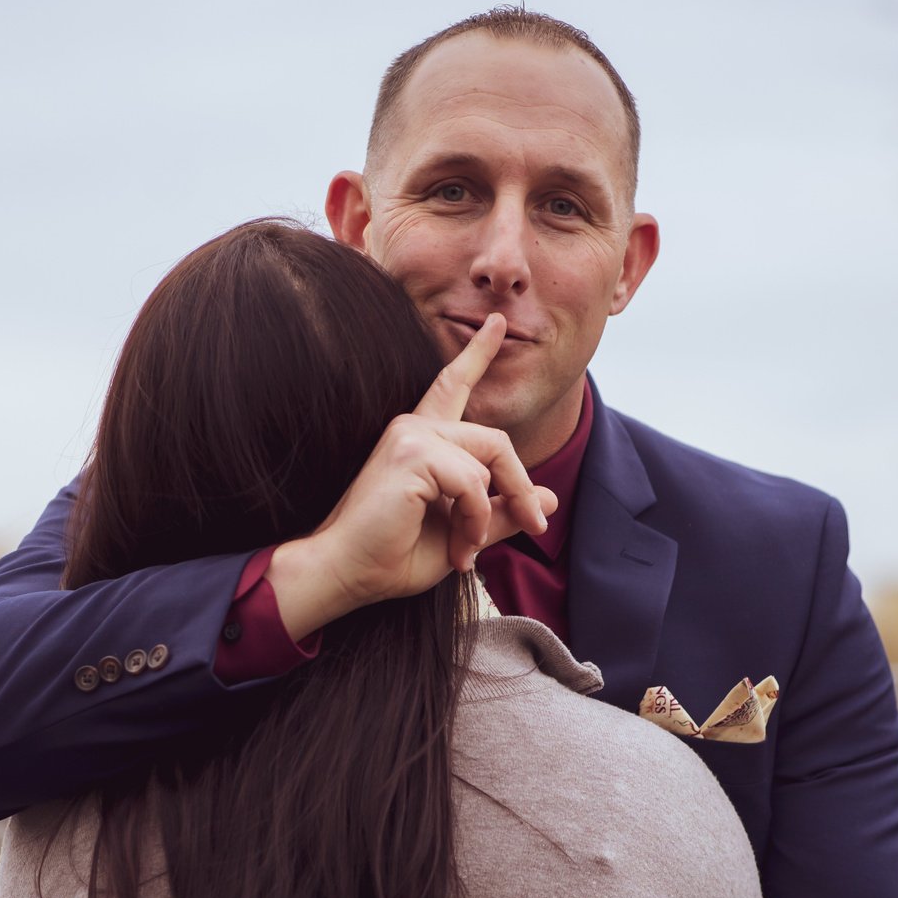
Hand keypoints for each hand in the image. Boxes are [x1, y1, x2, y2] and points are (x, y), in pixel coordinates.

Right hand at [266, 313, 557, 639]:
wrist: (346, 573)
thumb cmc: (392, 557)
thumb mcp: (462, 535)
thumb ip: (501, 514)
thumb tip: (551, 499)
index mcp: (421, 439)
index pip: (453, 386)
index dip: (477, 354)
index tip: (495, 323)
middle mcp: (415, 427)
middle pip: (496, 440)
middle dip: (521, 487)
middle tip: (534, 525)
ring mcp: (411, 435)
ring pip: (489, 462)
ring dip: (488, 516)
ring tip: (465, 552)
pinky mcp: (411, 454)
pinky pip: (473, 483)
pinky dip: (474, 521)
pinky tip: (458, 549)